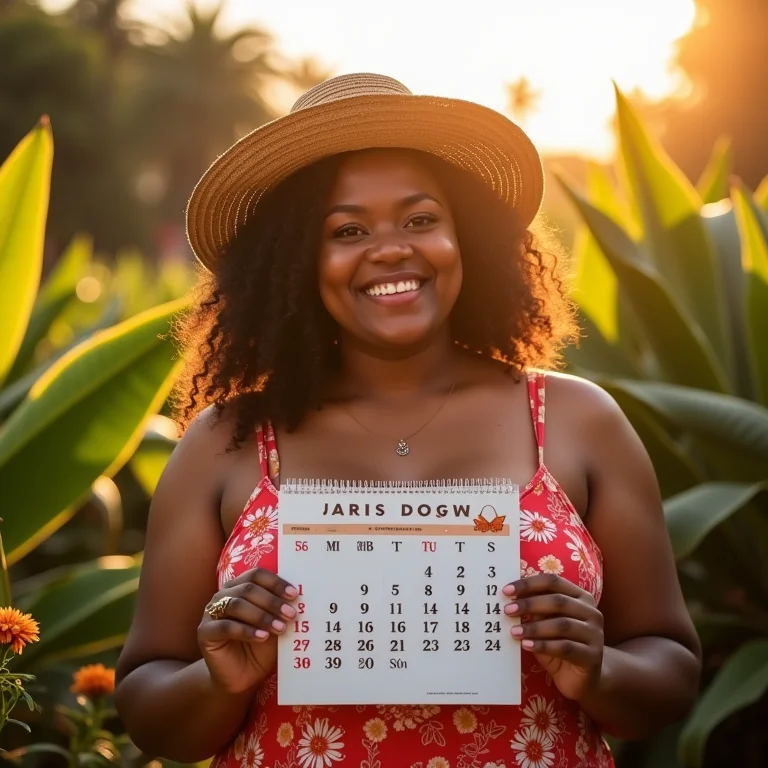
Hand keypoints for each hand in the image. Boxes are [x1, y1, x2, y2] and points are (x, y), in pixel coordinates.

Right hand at [197, 568, 297, 694]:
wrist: (243, 676)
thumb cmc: (262, 647)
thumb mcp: (276, 626)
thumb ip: (282, 611)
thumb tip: (300, 599)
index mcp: (240, 586)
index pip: (257, 575)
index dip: (275, 582)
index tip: (294, 595)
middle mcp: (224, 595)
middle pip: (248, 588)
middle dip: (272, 601)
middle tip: (291, 613)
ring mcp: (211, 612)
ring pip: (236, 605)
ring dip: (261, 615)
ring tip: (280, 628)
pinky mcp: (205, 632)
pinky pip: (225, 627)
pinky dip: (246, 630)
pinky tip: (262, 637)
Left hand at [503, 573, 603, 701]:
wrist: (583, 678)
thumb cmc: (559, 645)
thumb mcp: (546, 624)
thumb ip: (535, 610)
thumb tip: (510, 596)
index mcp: (581, 597)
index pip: (554, 582)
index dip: (529, 584)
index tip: (506, 590)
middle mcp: (591, 612)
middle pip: (558, 601)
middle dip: (530, 604)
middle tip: (508, 610)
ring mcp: (595, 634)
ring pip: (562, 625)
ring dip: (534, 627)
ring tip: (514, 631)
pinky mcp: (592, 656)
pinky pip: (565, 647)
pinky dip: (543, 645)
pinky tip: (526, 645)